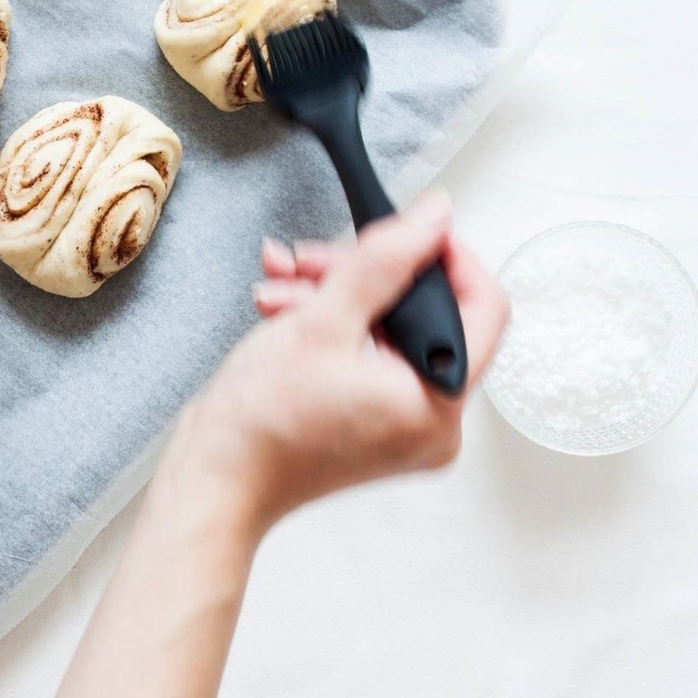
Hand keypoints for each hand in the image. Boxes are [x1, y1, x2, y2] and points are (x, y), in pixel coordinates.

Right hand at [168, 192, 510, 530]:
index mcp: (437, 403)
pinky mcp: (374, 427)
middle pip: (425, 316)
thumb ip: (384, 261)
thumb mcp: (322, 320)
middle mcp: (433, 424)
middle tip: (314, 259)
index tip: (406, 230)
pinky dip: (331, 329)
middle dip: (363, 275)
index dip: (445, 256)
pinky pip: (369, 358)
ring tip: (282, 285)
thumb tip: (433, 217)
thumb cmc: (260, 423)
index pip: (484, 306)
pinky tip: (284, 311)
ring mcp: (403, 429)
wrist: (214, 480)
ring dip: (334, 296)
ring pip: (389, 332)